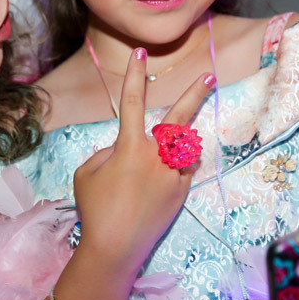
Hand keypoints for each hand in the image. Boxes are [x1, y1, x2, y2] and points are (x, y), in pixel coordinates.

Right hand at [72, 48, 213, 269]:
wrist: (115, 247)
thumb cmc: (95, 208)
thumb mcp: (88, 173)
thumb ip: (107, 152)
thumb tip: (125, 149)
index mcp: (129, 147)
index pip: (132, 102)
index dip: (134, 75)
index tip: (140, 52)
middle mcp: (156, 156)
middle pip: (179, 117)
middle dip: (195, 93)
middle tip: (209, 76)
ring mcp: (172, 174)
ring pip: (181, 149)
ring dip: (174, 148)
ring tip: (156, 162)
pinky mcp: (181, 192)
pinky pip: (180, 172)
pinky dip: (170, 172)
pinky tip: (154, 188)